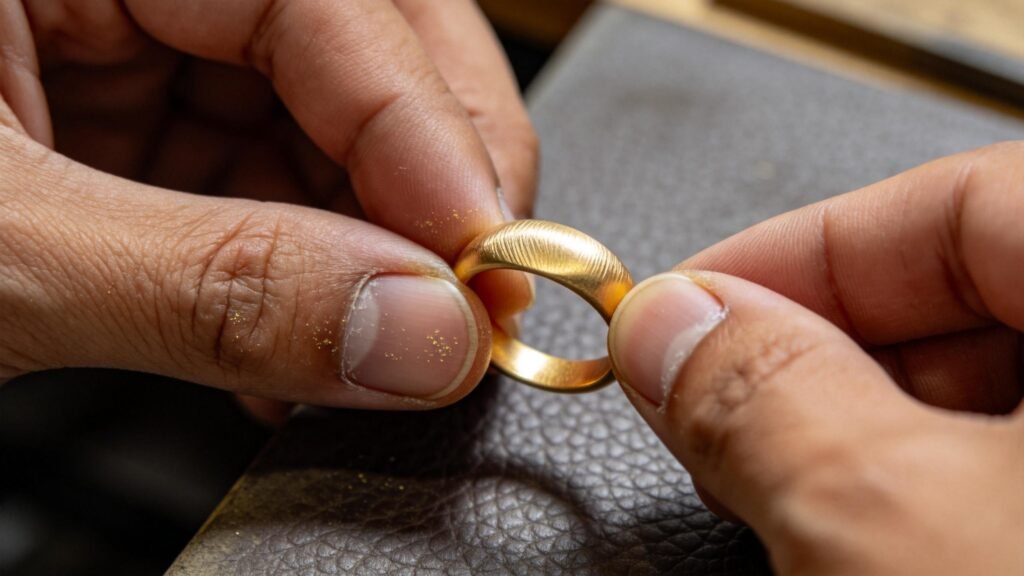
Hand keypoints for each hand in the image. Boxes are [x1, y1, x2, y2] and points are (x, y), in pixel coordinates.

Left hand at [0, 0, 536, 408]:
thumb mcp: (4, 257)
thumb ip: (215, 288)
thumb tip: (416, 334)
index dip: (426, 127)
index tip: (483, 262)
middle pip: (353, 44)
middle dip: (426, 179)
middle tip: (474, 291)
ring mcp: (121, 51)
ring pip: (319, 124)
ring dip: (372, 244)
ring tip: (387, 339)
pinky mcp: (122, 132)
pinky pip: (257, 180)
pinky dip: (300, 272)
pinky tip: (306, 340)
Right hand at [609, 142, 1023, 573]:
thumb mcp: (895, 516)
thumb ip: (767, 396)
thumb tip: (667, 326)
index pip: (957, 199)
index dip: (797, 250)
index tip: (682, 307)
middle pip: (976, 290)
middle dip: (817, 350)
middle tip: (711, 412)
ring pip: (997, 388)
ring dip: (863, 428)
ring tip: (780, 493)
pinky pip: (1022, 466)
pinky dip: (932, 487)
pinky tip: (875, 531)